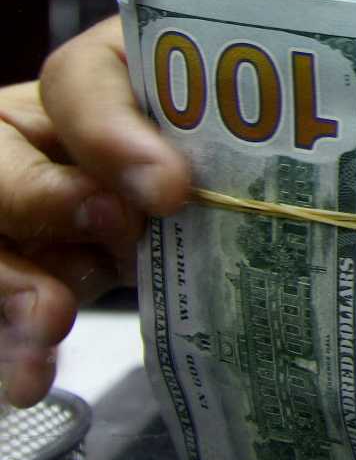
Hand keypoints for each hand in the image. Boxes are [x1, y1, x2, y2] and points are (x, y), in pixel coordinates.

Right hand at [0, 17, 189, 406]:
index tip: (170, 188)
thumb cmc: (228, 154)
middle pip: (4, 158)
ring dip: (13, 284)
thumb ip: (214, 151)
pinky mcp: (20, 265)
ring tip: (49, 326)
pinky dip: (13, 346)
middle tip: (115, 236)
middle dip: (46, 201)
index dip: (112, 132)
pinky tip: (29, 377)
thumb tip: (205, 200)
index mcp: (99, 81)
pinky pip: (2, 305)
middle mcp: (37, 135)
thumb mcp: (224, 140)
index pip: (79, 83)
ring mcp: (19, 201)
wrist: (213, 219)